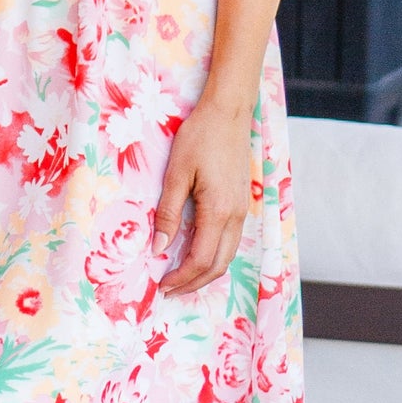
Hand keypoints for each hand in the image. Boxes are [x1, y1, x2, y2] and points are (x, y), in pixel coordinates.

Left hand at [155, 99, 258, 294]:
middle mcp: (236, 215)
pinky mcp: (242, 202)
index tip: (161, 285)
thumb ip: (169, 213)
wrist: (229, 113)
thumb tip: (158, 247)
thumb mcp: (176, 174)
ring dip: (206, 271)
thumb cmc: (200, 137)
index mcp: (219, 211)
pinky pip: (231, 240)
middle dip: (194, 283)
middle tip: (169, 289)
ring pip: (229, 254)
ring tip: (180, 277)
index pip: (201, 260)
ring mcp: (243, 209)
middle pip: (219, 265)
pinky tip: (196, 252)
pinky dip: (215, 255)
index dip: (182, 278)